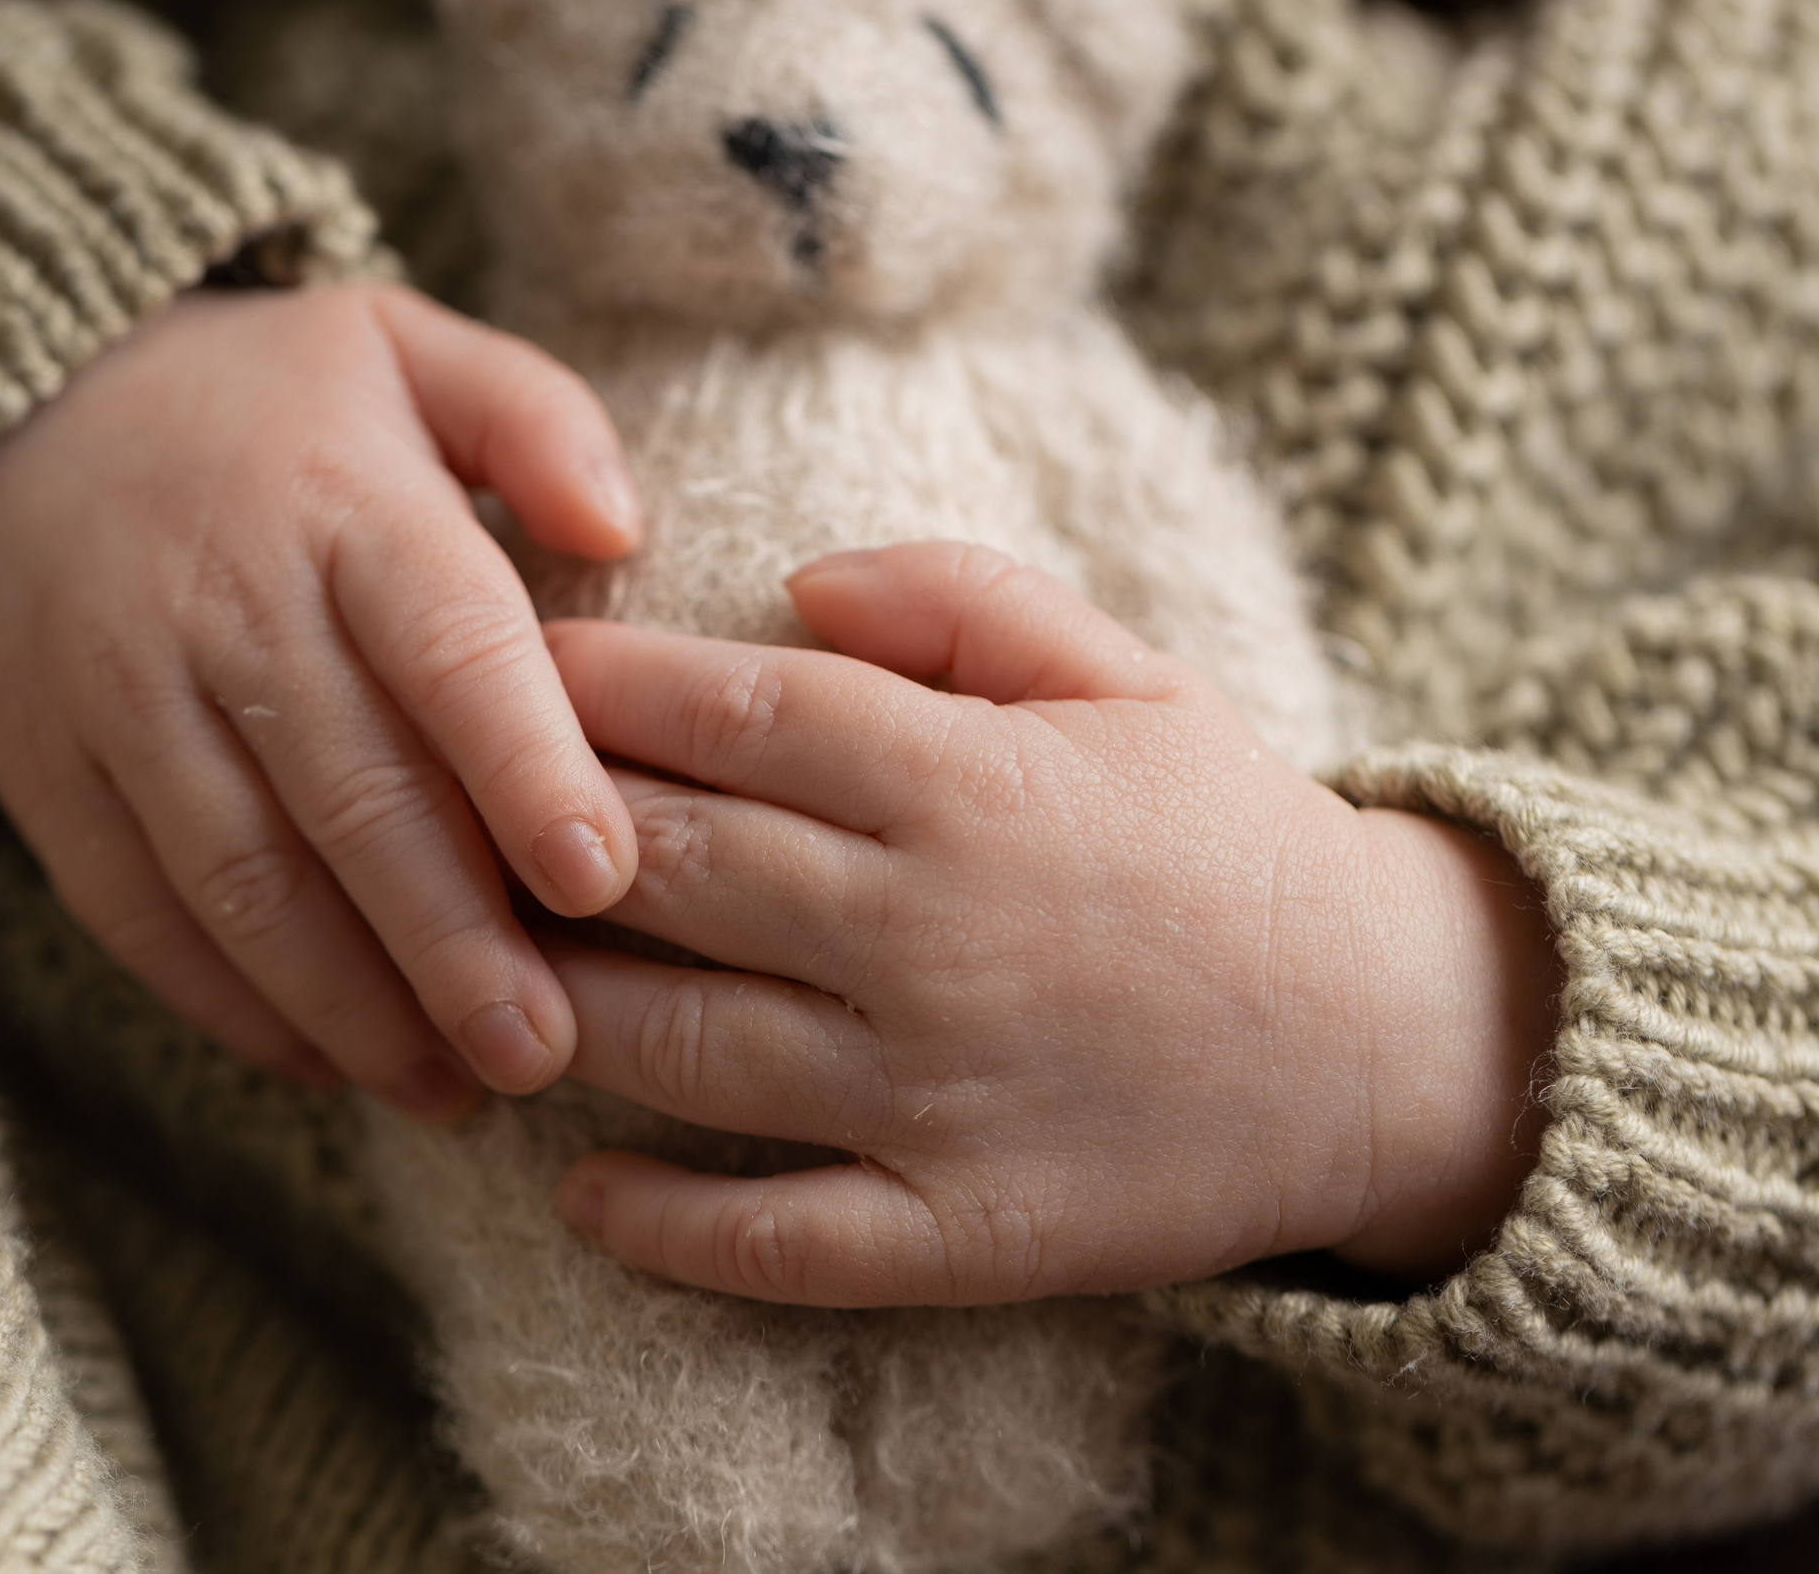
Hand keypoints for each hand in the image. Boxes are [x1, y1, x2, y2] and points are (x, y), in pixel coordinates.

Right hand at [0, 284, 642, 1117]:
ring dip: (351, 1002)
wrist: (9, 412)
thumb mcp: (402, 343)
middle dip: (451, 942)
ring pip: (242, 879)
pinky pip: (138, 910)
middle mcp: (225, 608)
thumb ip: (532, 417)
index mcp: (342, 507)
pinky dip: (231, 1001)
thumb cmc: (265, 403)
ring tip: (452, 1089)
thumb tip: (622, 523)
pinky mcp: (48, 774)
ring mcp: (120, 699)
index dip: (522, 768)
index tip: (598, 878)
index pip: (446, 647)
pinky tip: (323, 1064)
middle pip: (351, 797)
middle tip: (542, 1050)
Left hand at [541, 543, 1559, 1305]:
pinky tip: (580, 1198)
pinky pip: (778, 1240)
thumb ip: (968, 600)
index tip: (492, 665)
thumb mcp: (1131, 678)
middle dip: (530, 832)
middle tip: (425, 811)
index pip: (728, 711)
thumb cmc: (1232, 841)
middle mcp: (929, 930)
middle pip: (672, 866)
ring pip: (683, 1048)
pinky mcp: (962, 1227)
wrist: (1393, 1040)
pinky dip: (665, 1227)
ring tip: (472, 981)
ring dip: (553, 1011)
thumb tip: (799, 579)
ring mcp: (936, 1091)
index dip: (590, 687)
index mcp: (967, 779)